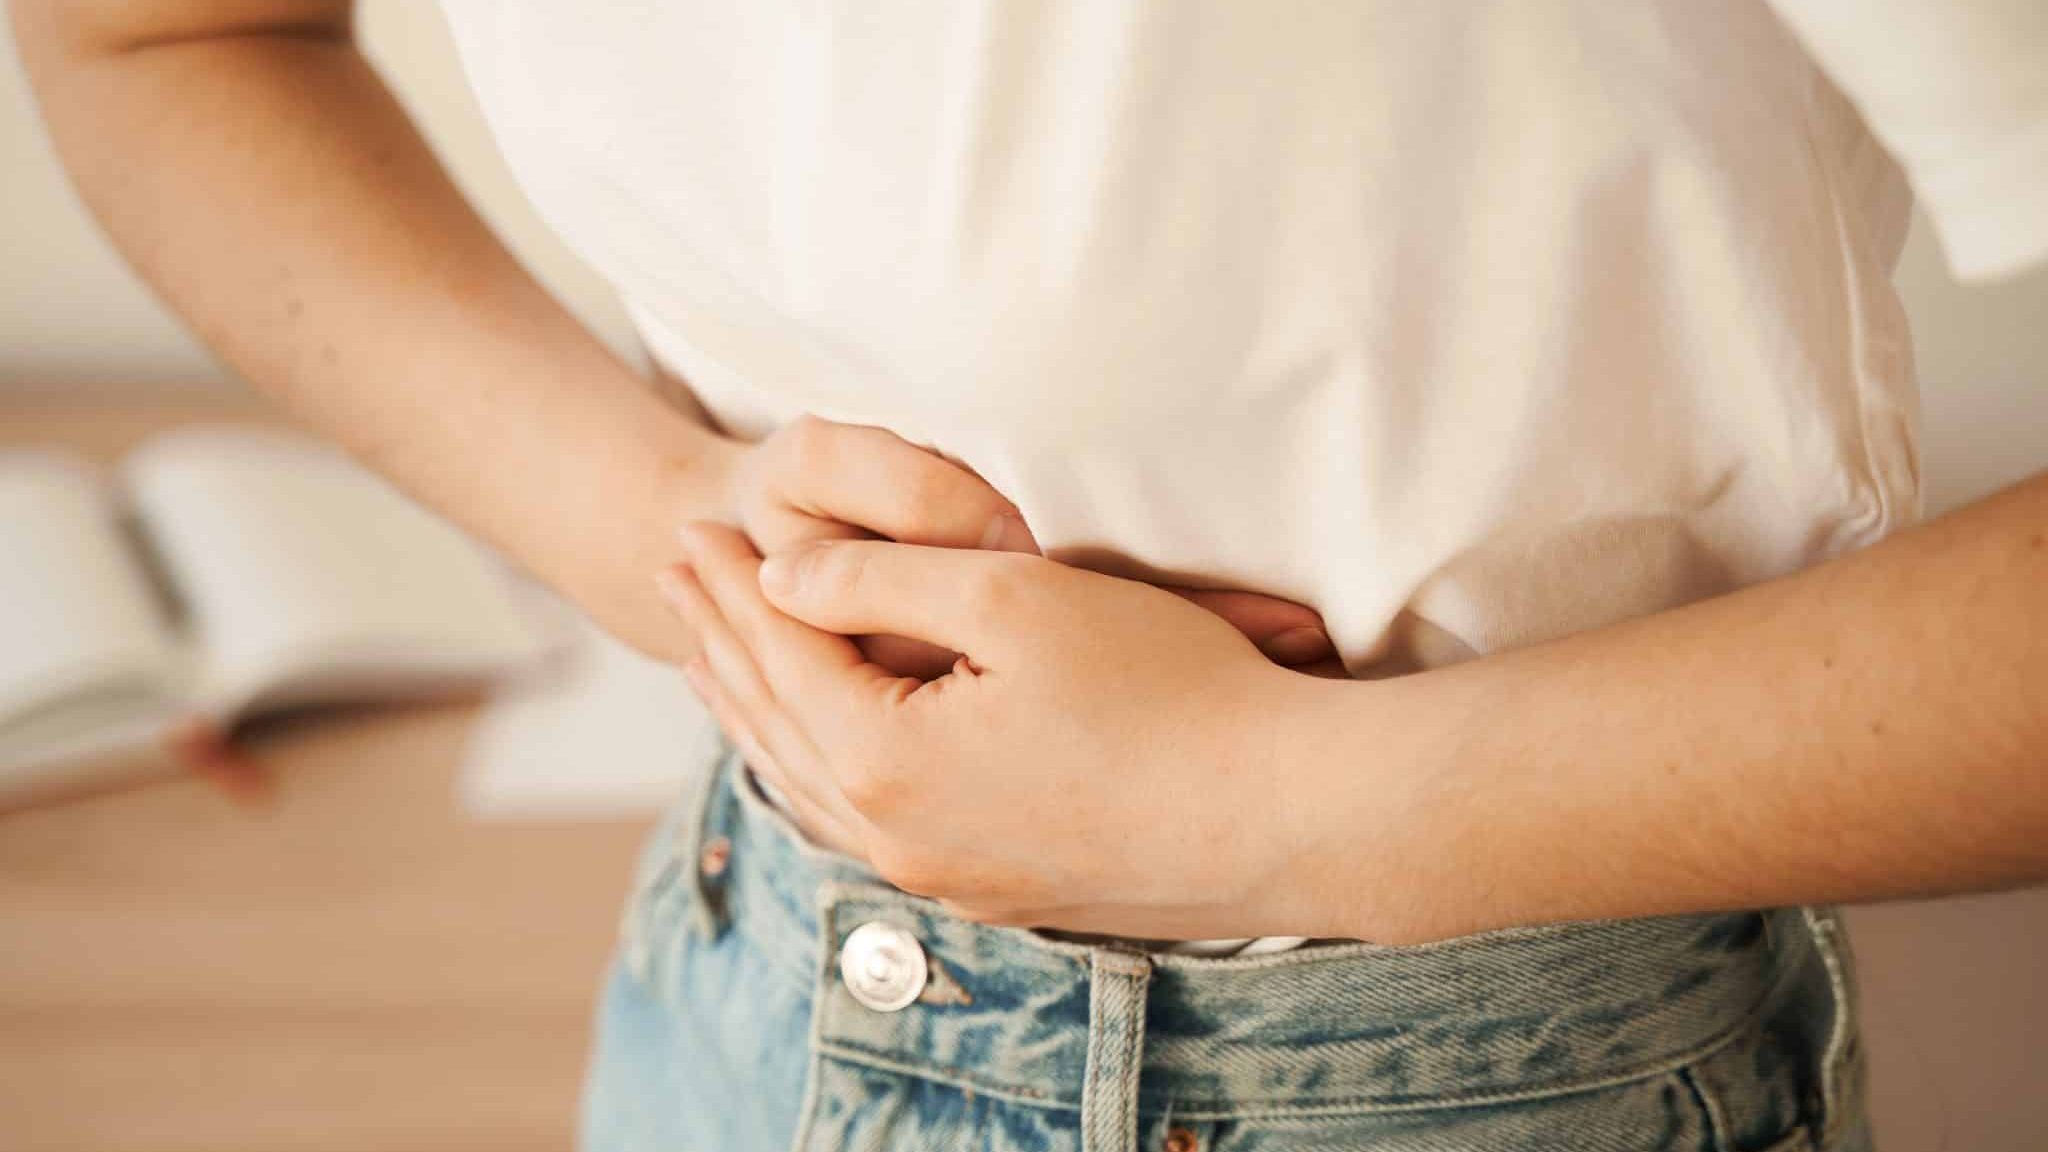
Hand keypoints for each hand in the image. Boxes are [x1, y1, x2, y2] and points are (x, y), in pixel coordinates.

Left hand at [659, 523, 1368, 941]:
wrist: (1287, 815)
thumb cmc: (1166, 693)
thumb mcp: (1013, 596)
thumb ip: (880, 579)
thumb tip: (783, 577)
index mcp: (886, 763)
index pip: (780, 655)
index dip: (732, 585)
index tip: (693, 526)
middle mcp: (897, 839)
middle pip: (778, 724)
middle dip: (723, 642)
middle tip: (678, 578)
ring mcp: (945, 878)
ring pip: (812, 787)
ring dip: (757, 715)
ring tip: (713, 661)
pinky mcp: (994, 891)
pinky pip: (864, 826)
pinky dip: (817, 772)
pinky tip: (816, 756)